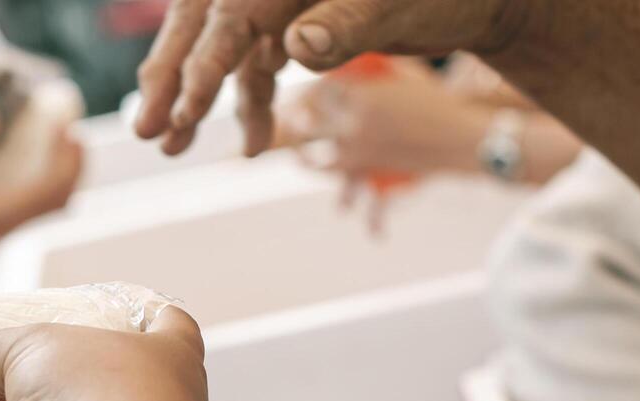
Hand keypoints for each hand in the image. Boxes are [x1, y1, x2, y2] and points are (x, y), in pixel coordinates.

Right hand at [0, 104, 83, 273]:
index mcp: (14, 210)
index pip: (56, 185)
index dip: (68, 157)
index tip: (67, 129)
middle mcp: (17, 218)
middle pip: (62, 195)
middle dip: (73, 165)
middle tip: (73, 133)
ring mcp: (11, 222)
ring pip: (51, 201)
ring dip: (61, 175)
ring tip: (63, 147)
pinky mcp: (0, 221)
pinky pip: (36, 203)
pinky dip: (44, 183)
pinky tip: (34, 166)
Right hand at [135, 0, 528, 157]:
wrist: (488, 1)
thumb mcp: (405, 7)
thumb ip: (349, 23)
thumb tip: (299, 45)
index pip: (232, 15)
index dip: (203, 65)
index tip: (182, 112)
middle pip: (206, 24)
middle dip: (175, 78)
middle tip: (151, 129)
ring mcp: (285, 2)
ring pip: (224, 48)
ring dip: (201, 99)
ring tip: (174, 146)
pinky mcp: (297, 21)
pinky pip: (255, 61)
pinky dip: (247, 99)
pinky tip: (251, 141)